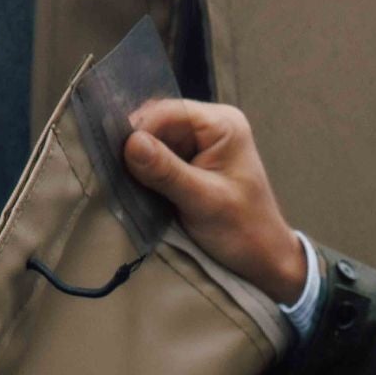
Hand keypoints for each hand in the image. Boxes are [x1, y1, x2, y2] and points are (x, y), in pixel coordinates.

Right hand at [122, 99, 305, 303]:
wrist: (265, 262)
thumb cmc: (245, 233)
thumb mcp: (204, 202)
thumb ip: (167, 172)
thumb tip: (130, 143)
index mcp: (222, 125)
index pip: (169, 111)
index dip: (139, 128)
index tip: (112, 152)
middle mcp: (211, 126)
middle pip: (159, 123)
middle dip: (136, 144)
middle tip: (109, 167)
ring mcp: (201, 146)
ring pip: (155, 141)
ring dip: (137, 160)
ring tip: (118, 177)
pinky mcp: (192, 166)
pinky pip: (160, 159)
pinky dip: (146, 172)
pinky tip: (133, 185)